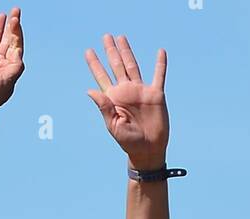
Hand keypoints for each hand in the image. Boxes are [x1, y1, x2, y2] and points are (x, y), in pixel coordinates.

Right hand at [0, 8, 24, 121]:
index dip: (17, 31)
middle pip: (7, 41)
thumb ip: (16, 63)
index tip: (16, 19)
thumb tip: (19, 48)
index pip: (15, 45)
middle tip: (15, 10)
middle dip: (11, 26)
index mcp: (9, 67)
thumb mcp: (9, 79)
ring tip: (1, 15)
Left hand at [85, 34, 168, 167]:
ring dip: (127, 52)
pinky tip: (161, 52)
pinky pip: (159, 75)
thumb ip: (104, 107)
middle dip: (111, 51)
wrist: (147, 150)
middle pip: (116, 66)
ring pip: (133, 66)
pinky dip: (160, 64)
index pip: (102, 77)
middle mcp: (126, 91)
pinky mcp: (156, 95)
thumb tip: (90, 90)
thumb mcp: (113, 125)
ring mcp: (141, 91)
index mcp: (113, 99)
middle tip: (105, 36)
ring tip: (121, 38)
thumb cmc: (128, 142)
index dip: (95, 64)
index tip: (88, 51)